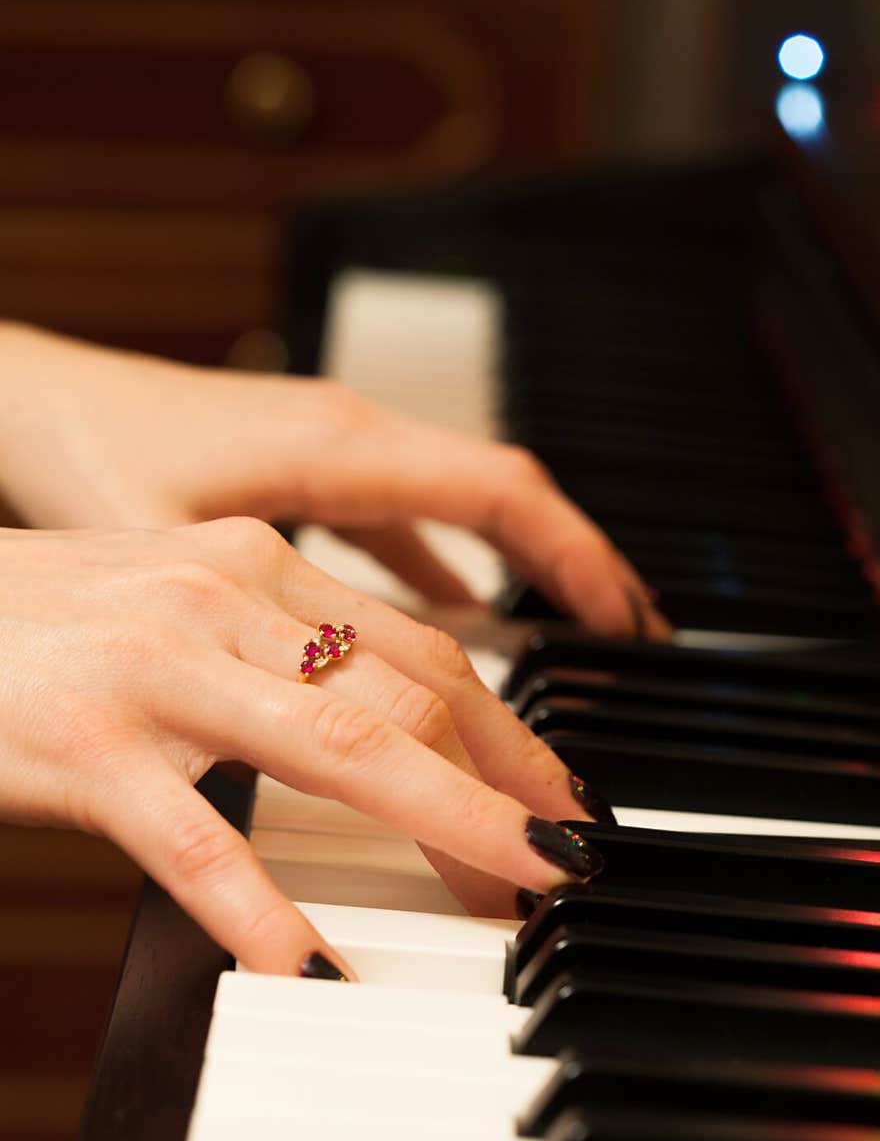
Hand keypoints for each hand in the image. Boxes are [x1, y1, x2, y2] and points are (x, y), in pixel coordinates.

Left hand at [0, 322, 667, 638]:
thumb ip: (235, 635)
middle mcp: (351, 441)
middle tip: (626, 657)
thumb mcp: (162, 552)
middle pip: (500, 511)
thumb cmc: (76, 449)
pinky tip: (460, 622)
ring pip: (457, 518)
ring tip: (567, 654)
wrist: (24, 396)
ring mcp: (332, 457)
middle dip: (570, 584)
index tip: (628, 627)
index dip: (574, 559)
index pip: (498, 493)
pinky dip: (446, 575)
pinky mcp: (304, 482)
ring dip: (518, 580)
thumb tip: (305, 744)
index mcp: (338, 446)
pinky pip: (403, 527)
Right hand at [0, 518, 611, 974]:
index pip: (420, 652)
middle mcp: (222, 602)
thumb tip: (385, 718)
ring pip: (341, 750)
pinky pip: (197, 839)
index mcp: (255, 566)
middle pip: (408, 697)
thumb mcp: (177, 600)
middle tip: (559, 861)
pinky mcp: (85, 745)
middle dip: (502, 786)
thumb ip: (280, 643)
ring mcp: (157, 670)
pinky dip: (264, 911)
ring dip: (443, 827)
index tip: (554, 793)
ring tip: (503, 900)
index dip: (509, 731)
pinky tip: (313, 970)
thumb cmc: (44, 616)